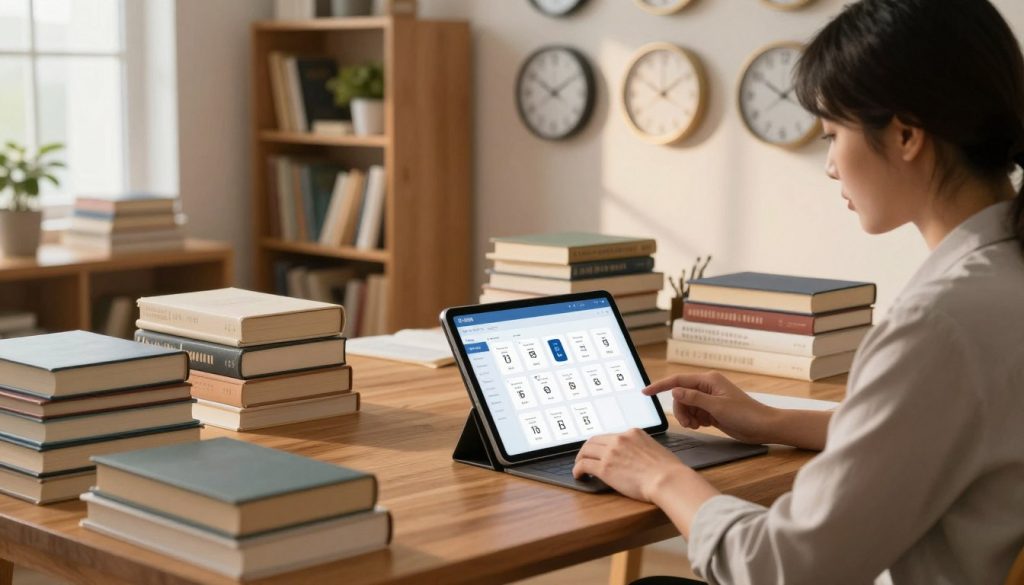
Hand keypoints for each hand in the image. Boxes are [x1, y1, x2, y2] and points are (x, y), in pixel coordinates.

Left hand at [572, 428, 693, 501]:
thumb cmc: (668, 470)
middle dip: (587, 449)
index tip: (600, 452)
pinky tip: (579, 476)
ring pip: (585, 451)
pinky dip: (577, 470)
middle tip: (584, 458)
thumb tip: (637, 457)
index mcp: (633, 433)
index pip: (611, 436)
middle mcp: (620, 439)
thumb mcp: (656, 449)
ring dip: (580, 459)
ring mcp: (611, 452)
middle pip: (594, 440)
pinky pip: (583, 465)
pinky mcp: (605, 468)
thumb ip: (642, 448)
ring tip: (579, 467)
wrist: (667, 480)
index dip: (602, 445)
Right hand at [642, 371, 776, 444]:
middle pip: (680, 396)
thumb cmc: (746, 414)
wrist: (764, 427)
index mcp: (708, 381)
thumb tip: (675, 391)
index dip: (660, 386)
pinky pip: (694, 413)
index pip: (678, 381)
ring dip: (687, 417)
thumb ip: (694, 399)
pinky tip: (703, 425)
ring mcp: (709, 399)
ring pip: (686, 406)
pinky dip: (694, 420)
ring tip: (697, 426)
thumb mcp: (718, 407)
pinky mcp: (711, 410)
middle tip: (688, 423)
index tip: (646, 392)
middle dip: (680, 410)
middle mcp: (707, 387)